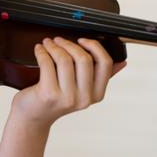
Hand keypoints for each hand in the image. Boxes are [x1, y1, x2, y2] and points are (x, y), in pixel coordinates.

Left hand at [11, 37, 125, 127]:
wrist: (34, 117)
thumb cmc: (56, 99)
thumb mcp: (81, 90)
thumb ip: (100, 76)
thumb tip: (122, 62)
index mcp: (97, 95)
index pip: (105, 63)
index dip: (94, 46)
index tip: (81, 40)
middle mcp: (85, 98)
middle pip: (84, 59)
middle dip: (69, 44)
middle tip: (58, 39)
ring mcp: (67, 98)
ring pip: (64, 59)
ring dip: (53, 46)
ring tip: (47, 43)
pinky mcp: (49, 94)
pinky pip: (47, 63)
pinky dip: (42, 52)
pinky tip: (39, 49)